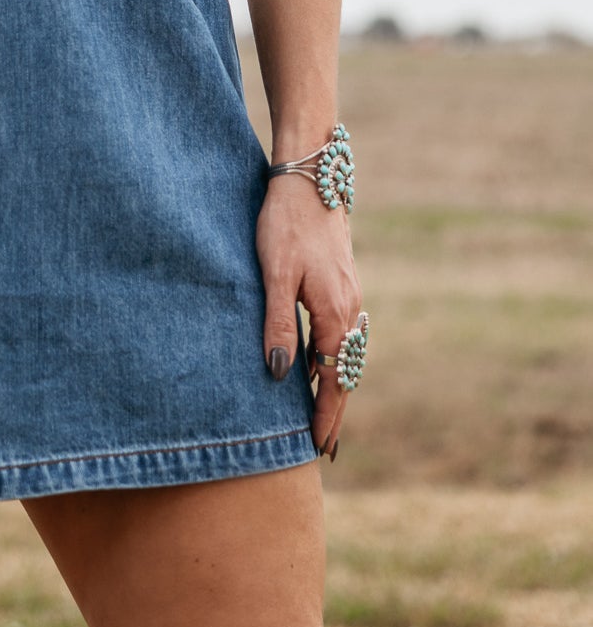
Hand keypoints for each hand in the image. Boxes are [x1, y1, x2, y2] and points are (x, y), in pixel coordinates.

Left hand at [256, 173, 363, 459]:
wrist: (312, 179)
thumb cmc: (287, 224)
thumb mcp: (274, 275)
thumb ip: (278, 324)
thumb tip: (278, 376)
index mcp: (336, 315)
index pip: (333, 380)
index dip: (326, 415)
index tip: (320, 448)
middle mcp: (351, 310)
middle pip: (345, 373)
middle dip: (336, 410)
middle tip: (327, 447)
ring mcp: (350, 296)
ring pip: (347, 353)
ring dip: (337, 385)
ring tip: (324, 414)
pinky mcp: (343, 282)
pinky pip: (344, 334)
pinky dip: (336, 358)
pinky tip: (322, 362)